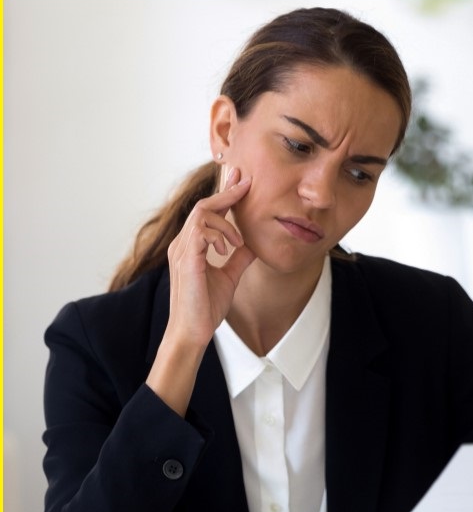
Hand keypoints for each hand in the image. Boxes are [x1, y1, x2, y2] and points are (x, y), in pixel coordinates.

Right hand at [164, 167, 256, 347]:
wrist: (193, 332)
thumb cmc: (206, 307)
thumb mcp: (229, 276)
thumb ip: (238, 258)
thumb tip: (253, 244)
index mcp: (191, 246)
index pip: (207, 213)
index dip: (223, 195)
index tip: (241, 181)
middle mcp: (182, 244)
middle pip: (202, 206)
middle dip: (225, 191)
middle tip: (244, 179)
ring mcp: (181, 251)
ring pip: (201, 214)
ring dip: (226, 222)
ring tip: (237, 241)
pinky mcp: (186, 260)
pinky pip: (200, 232)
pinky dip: (219, 234)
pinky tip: (229, 247)